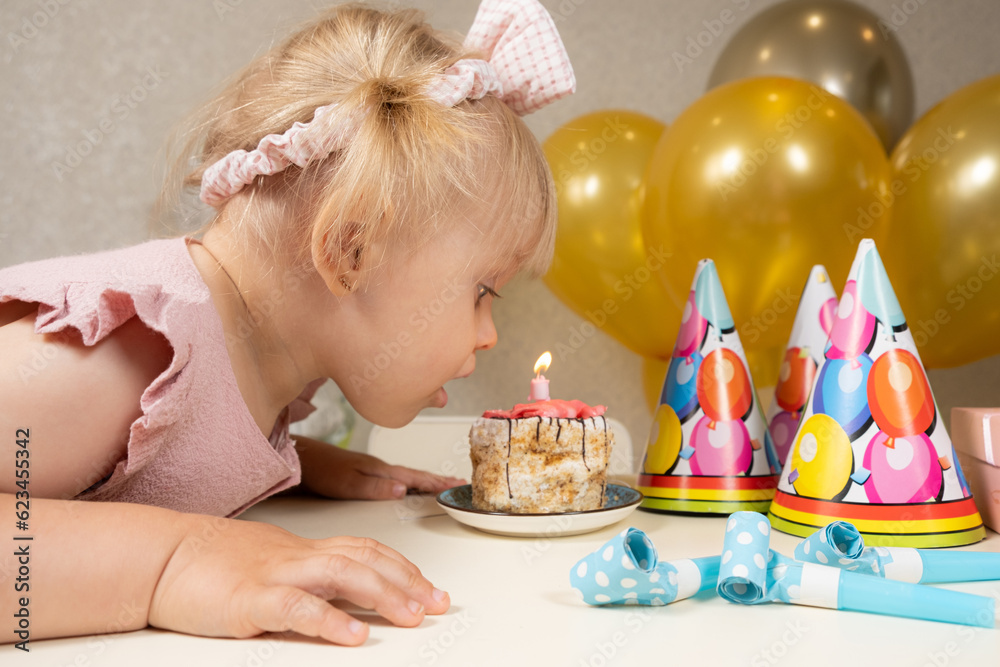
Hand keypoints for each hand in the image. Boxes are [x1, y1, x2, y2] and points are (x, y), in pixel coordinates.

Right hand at [149, 517, 449, 644]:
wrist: (161, 556)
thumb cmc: (212, 564)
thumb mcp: (271, 566)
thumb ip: (308, 578)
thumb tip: (344, 600)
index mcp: (304, 550)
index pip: (366, 550)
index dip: (403, 567)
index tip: (430, 587)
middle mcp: (298, 557)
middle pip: (365, 560)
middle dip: (407, 582)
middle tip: (438, 604)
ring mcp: (276, 575)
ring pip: (342, 574)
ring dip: (383, 594)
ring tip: (412, 616)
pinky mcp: (250, 599)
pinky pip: (297, 606)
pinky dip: (330, 620)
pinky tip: (355, 635)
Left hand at [296, 436, 464, 499]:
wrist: (301, 459)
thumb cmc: (321, 470)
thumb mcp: (349, 483)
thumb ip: (376, 488)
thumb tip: (403, 490)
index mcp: (380, 470)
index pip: (415, 478)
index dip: (436, 483)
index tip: (455, 486)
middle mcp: (379, 468)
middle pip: (415, 475)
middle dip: (438, 479)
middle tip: (458, 483)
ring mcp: (373, 469)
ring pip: (407, 475)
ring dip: (425, 480)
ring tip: (440, 484)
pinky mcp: (364, 472)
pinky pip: (396, 476)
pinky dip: (409, 480)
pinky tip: (408, 485)